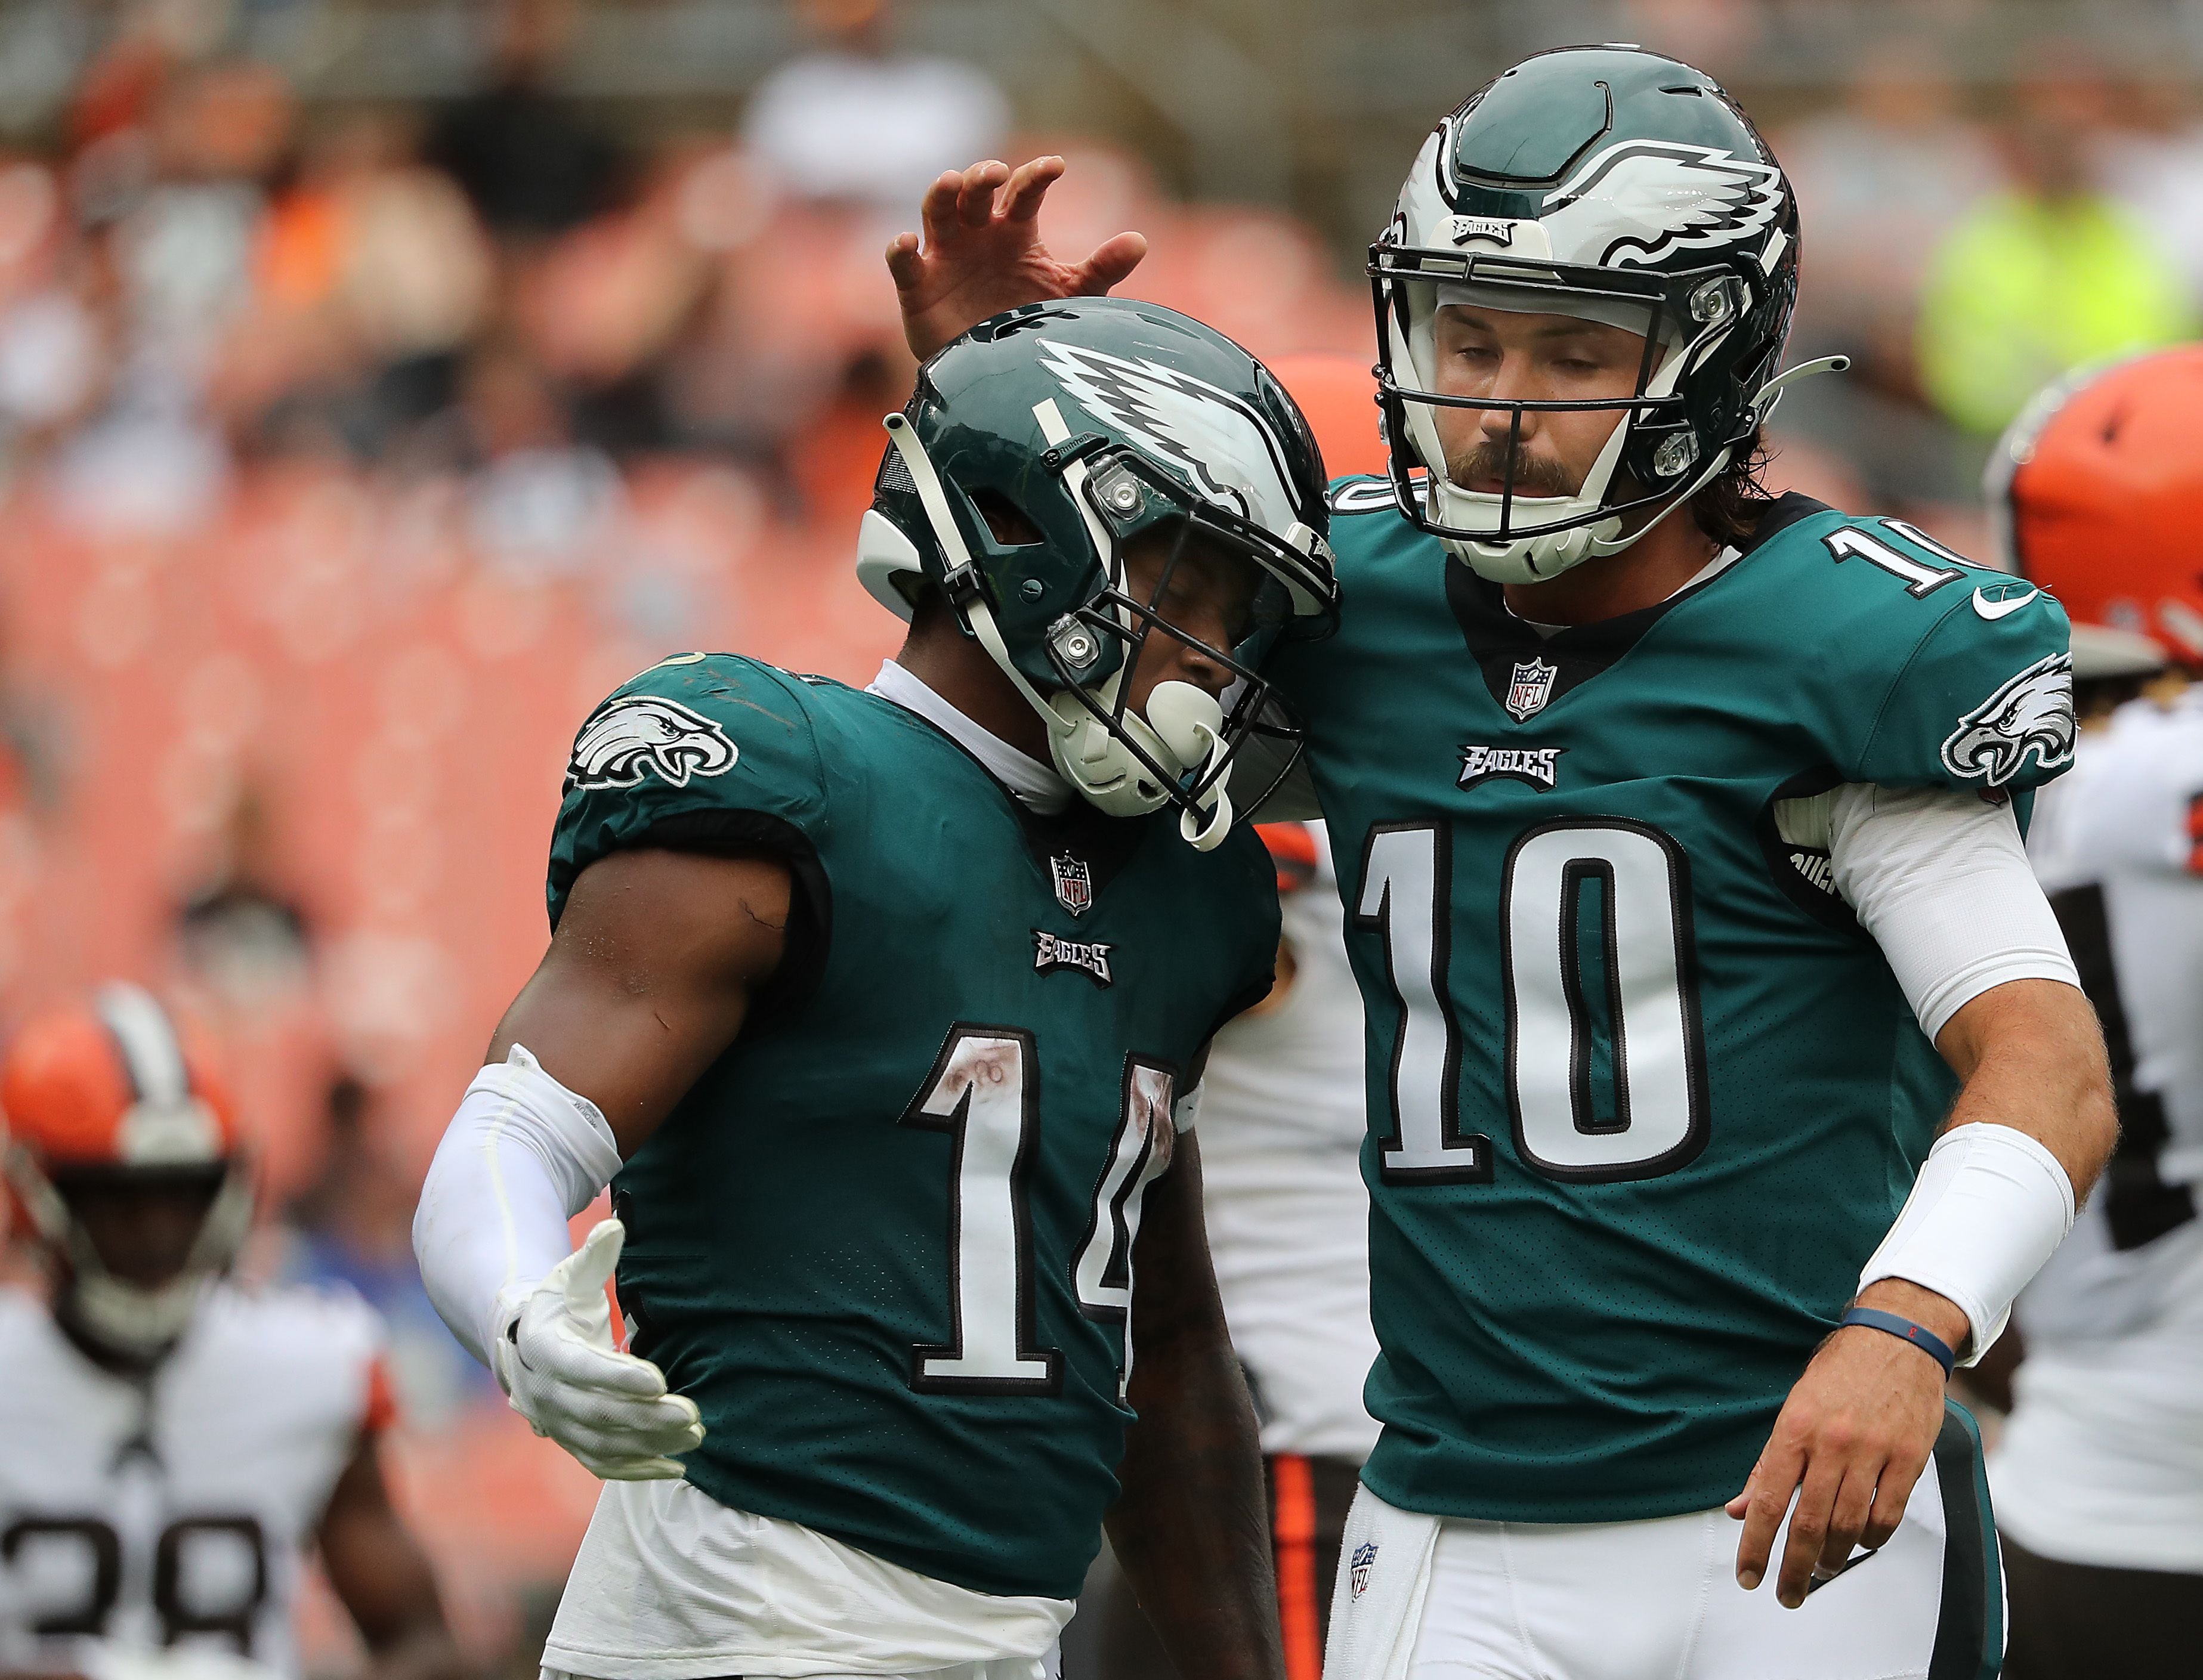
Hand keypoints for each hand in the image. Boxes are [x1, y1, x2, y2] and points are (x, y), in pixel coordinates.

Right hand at [493, 1219, 703, 1479]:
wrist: (522, 1347)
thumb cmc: (557, 1305)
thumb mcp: (568, 1276)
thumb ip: (593, 1256)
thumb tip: (615, 1226)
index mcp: (544, 1349)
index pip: (582, 1369)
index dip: (619, 1377)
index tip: (660, 1379)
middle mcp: (546, 1394)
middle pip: (598, 1412)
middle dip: (646, 1417)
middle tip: (692, 1414)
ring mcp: (557, 1424)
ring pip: (604, 1443)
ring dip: (650, 1445)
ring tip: (695, 1435)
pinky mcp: (572, 1443)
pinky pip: (602, 1464)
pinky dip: (637, 1470)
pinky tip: (675, 1467)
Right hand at [886, 156, 1148, 359]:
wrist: (994, 374)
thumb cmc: (1029, 325)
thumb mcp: (1071, 298)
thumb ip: (1101, 269)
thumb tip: (1140, 241)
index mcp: (1014, 231)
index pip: (1024, 192)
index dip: (1036, 175)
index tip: (1056, 168)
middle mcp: (978, 235)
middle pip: (975, 190)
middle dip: (982, 175)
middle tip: (996, 173)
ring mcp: (945, 256)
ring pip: (936, 211)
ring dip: (941, 193)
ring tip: (951, 183)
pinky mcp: (918, 285)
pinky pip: (903, 262)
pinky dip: (901, 250)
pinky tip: (906, 243)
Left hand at [1726, 1281, 1963, 1607]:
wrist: (1897, 1338)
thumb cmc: (1840, 1374)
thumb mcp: (1793, 1409)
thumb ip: (1768, 1463)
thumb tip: (1739, 1508)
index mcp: (1794, 1429)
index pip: (1766, 1498)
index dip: (1755, 1544)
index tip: (1748, 1575)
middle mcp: (1831, 1443)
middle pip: (1808, 1522)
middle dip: (1794, 1567)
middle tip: (1786, 1593)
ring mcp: (1872, 1451)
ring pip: (1849, 1525)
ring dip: (1833, 1560)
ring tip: (1822, 1572)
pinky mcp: (1909, 1458)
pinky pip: (1889, 1514)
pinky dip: (1872, 1539)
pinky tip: (1861, 1544)